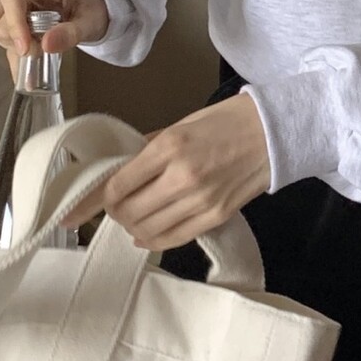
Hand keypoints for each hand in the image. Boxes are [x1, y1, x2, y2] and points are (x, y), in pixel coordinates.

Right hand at [0, 0, 108, 75]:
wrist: (99, 0)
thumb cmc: (96, 6)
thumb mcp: (91, 22)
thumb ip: (71, 33)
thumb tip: (45, 46)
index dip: (13, 23)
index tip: (24, 49)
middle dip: (15, 39)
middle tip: (39, 51)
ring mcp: (19, 0)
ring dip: (10, 43)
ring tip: (35, 51)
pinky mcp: (17, 14)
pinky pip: (3, 33)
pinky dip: (12, 50)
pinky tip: (25, 69)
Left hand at [63, 94, 270, 249]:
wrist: (275, 131)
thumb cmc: (227, 120)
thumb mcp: (182, 123)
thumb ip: (150, 149)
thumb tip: (122, 170)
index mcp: (168, 146)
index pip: (117, 185)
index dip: (96, 200)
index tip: (84, 205)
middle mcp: (181, 177)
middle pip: (128, 211)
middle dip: (113, 214)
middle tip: (111, 208)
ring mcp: (200, 200)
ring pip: (147, 229)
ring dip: (131, 228)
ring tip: (130, 220)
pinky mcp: (216, 217)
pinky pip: (174, 238)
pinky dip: (153, 241)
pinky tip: (144, 237)